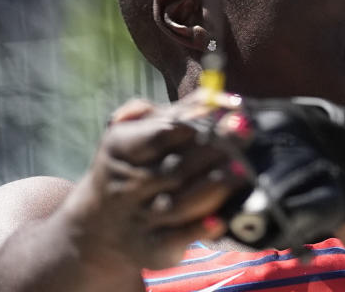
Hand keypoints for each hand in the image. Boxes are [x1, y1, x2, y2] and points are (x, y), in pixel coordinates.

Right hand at [61, 97, 247, 270]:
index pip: (163, 133)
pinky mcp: (152, 248)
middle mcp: (126, 184)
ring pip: (181, 204)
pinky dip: (200, 229)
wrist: (98, 225)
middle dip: (216, 151)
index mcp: (120, 147)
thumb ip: (176, 111)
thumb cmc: (132, 165)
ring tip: (244, 170)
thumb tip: (218, 97)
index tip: (232, 114)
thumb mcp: (139, 131)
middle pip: (177, 167)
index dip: (199, 124)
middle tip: (246, 135)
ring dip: (216, 187)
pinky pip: (178, 239)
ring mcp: (139, 218)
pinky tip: (222, 218)